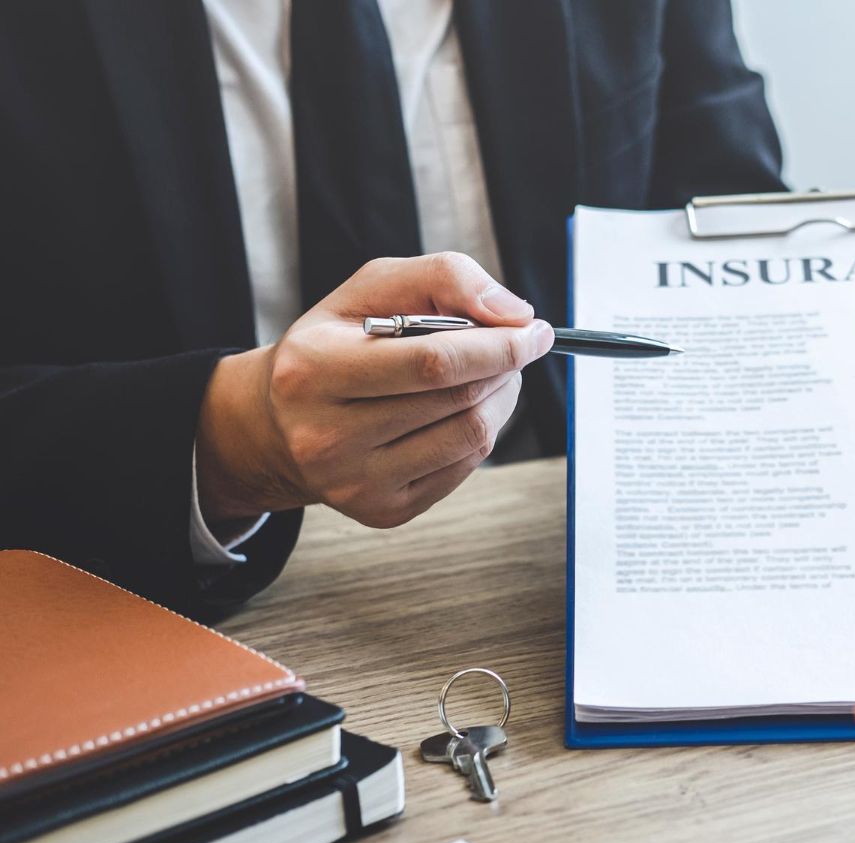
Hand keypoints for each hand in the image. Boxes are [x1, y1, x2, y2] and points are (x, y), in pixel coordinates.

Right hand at [195, 253, 552, 527]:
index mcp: (314, 369)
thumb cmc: (334, 343)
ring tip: (490, 374)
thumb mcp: (371, 288)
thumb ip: (444, 279)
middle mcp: (326, 436)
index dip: (497, 347)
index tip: (534, 331)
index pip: (432, 364)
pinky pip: (464, 468)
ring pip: (470, 438)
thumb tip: (514, 315)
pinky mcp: (382, 511)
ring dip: (500, 399)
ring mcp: (355, 482)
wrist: (279, 422)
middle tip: (514, 346)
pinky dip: (480, 431)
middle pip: (458, 401)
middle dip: (503, 367)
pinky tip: (462, 409)